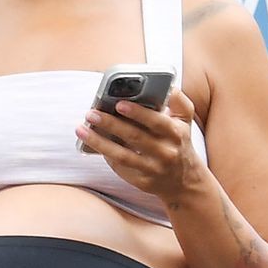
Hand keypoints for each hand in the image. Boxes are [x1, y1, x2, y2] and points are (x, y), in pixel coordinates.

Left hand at [75, 90, 202, 207]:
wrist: (185, 181)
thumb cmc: (179, 143)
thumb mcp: (185, 121)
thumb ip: (178, 101)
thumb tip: (166, 84)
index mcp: (176, 134)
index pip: (157, 122)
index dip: (138, 113)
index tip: (118, 103)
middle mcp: (166, 152)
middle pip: (135, 137)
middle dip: (111, 124)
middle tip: (91, 113)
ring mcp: (154, 169)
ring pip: (122, 155)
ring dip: (99, 142)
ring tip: (81, 129)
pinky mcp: (143, 182)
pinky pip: (121, 168)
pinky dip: (106, 155)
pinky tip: (92, 144)